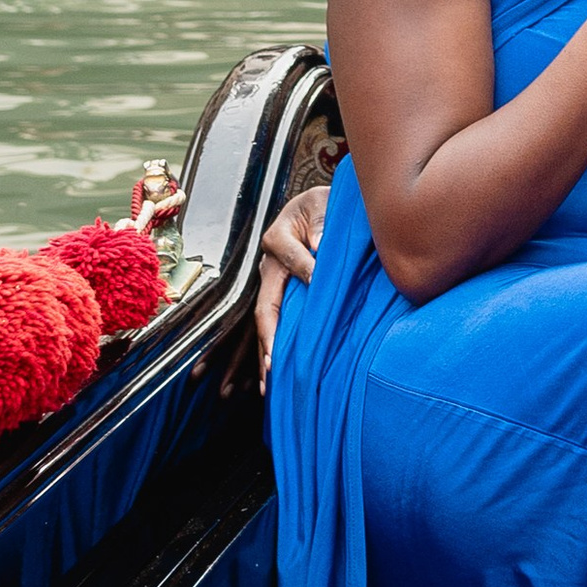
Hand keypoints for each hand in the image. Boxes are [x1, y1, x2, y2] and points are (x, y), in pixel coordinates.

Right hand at [255, 183, 330, 377]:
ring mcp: (271, 284)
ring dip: (264, 353)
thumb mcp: (322, 204)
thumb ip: (321, 222)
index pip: (290, 256)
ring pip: (264, 323)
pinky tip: (269, 378)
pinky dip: (268, 351)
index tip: (319, 281)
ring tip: (268, 383)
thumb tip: (320, 247)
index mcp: (277, 238)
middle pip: (265, 305)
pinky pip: (272, 325)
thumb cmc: (322, 205)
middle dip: (269, 336)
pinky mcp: (279, 295)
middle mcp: (268, 265)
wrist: (316, 207)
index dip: (306, 269)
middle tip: (275, 364)